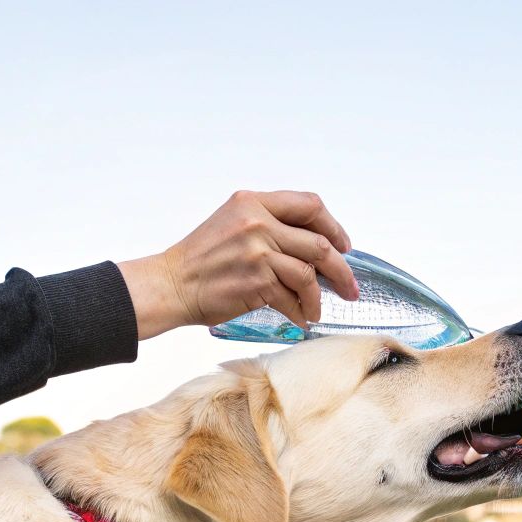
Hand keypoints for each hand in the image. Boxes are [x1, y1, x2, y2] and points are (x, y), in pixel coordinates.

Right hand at [119, 190, 359, 339]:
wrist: (172, 284)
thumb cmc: (201, 260)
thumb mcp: (233, 224)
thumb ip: (270, 226)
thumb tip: (314, 248)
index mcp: (253, 202)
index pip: (309, 205)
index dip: (333, 226)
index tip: (343, 245)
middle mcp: (257, 222)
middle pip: (319, 243)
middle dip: (341, 270)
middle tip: (349, 288)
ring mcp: (258, 251)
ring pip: (310, 274)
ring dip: (319, 298)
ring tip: (316, 310)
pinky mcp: (257, 281)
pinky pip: (293, 298)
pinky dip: (301, 312)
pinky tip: (301, 319)